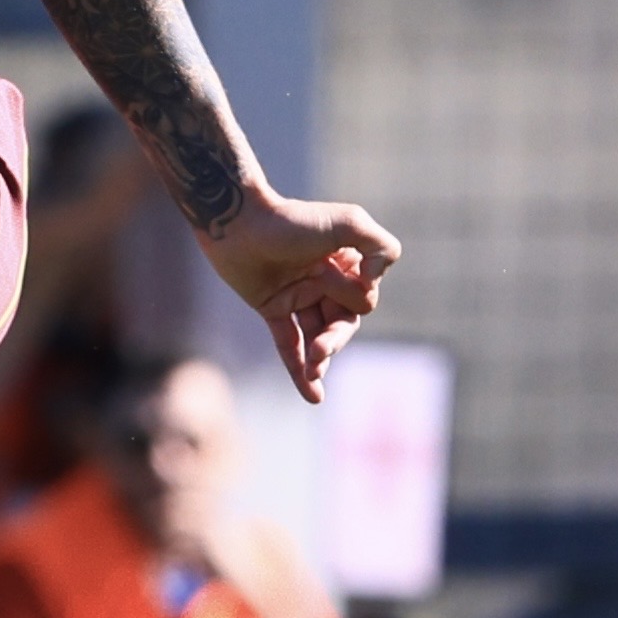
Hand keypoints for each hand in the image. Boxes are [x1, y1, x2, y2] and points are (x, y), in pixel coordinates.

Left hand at [198, 188, 402, 401]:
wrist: (236, 222)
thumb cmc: (292, 220)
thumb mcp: (349, 223)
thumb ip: (381, 247)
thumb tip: (376, 284)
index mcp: (347, 263)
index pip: (365, 298)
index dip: (355, 298)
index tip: (334, 278)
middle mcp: (325, 280)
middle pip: (344, 323)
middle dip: (336, 338)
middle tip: (322, 347)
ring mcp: (298, 296)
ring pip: (319, 337)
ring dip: (321, 357)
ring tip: (316, 368)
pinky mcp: (272, 308)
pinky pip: (290, 344)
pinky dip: (300, 370)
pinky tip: (314, 397)